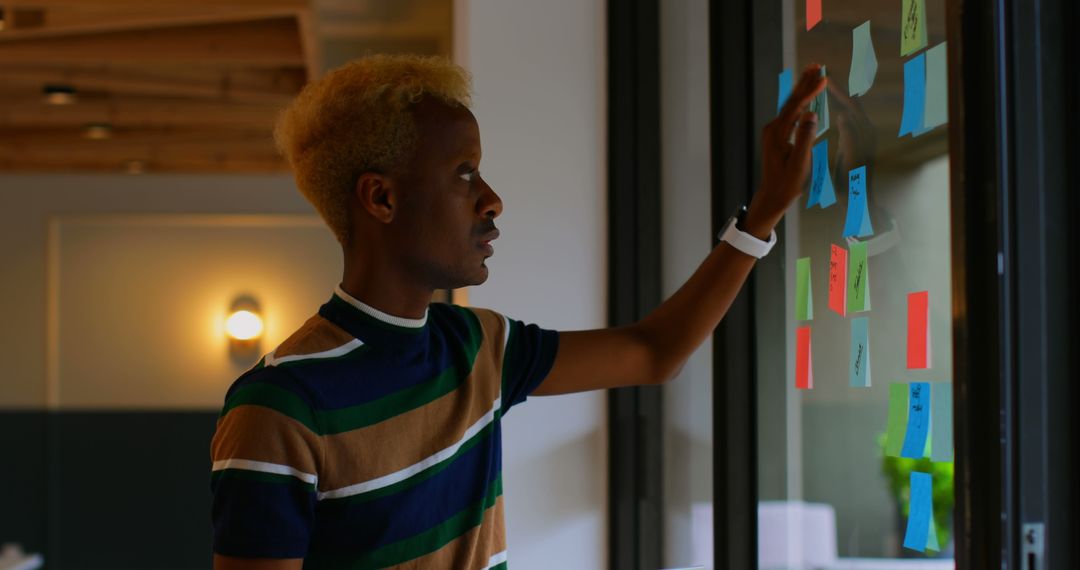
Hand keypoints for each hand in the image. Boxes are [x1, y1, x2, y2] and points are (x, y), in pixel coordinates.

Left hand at [744, 64, 827, 237]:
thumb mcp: (799, 163)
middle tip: (817, 64)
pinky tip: (807, 95)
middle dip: (805, 82)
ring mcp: (773, 132)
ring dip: (802, 88)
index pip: (796, 107)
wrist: (772, 196)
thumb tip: (812, 114)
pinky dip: (800, 101)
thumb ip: (805, 138)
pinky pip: (790, 113)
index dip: (810, 91)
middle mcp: (773, 129)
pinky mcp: (777, 135)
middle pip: (791, 101)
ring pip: (790, 105)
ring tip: (812, 72)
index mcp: (777, 134)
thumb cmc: (787, 184)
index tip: (824, 77)